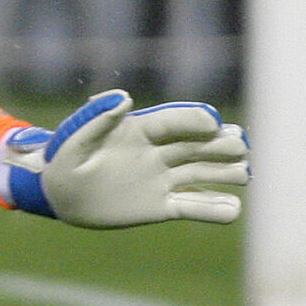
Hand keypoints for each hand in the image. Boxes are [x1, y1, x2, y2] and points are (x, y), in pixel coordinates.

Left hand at [0, 91, 249, 227]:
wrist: (61, 197)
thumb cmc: (63, 161)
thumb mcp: (73, 140)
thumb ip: (96, 119)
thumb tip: (125, 97)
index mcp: (136, 130)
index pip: (170, 122)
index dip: (191, 120)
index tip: (212, 121)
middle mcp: (156, 152)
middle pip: (194, 146)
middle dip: (218, 145)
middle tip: (240, 146)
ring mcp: (162, 179)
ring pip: (201, 173)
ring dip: (223, 173)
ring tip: (244, 173)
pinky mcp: (163, 205)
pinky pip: (192, 206)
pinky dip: (213, 209)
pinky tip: (233, 208)